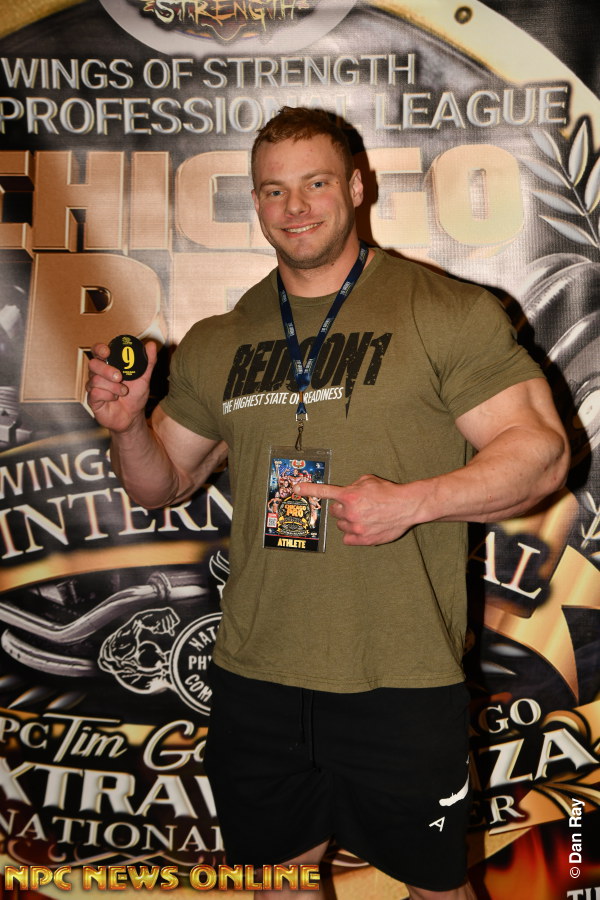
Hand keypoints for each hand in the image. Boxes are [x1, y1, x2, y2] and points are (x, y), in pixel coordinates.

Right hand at [86, 341, 156, 432]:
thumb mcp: (144, 378)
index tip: (107, 352)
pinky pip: (95, 392)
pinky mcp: (92, 399)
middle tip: (119, 377)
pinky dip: (108, 396)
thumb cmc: (135, 396)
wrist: (132, 416)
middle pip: (93, 364)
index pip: (98, 351)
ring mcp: (93, 386)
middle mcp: (98, 374)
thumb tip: (151, 345)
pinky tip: (114, 399)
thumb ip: (148, 361)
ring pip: (95, 380)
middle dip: (107, 370)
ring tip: (123, 392)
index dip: (99, 349)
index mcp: (109, 365)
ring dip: (113, 387)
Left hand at [294, 474, 418, 545]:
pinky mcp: (363, 539)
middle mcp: (350, 512)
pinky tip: (363, 527)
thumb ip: (352, 486)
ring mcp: (356, 527)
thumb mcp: (368, 480)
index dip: (308, 490)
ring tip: (364, 516)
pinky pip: (347, 538)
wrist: (407, 506)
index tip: (295, 488)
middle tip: (356, 506)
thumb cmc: (389, 491)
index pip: (323, 492)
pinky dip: (352, 534)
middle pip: (334, 511)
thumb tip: (345, 493)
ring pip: (341, 525)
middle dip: (342, 508)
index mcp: (349, 495)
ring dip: (348, 521)